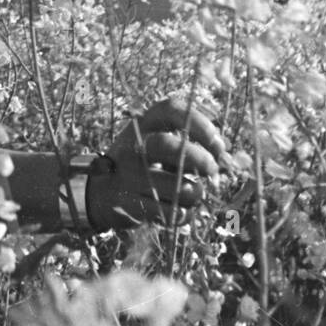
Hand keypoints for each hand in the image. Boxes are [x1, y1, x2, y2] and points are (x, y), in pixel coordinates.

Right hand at [84, 97, 225, 231]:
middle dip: (199, 159)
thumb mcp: (156, 144)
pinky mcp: (128, 204)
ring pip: (175, 187)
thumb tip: (226, 155)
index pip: (170, 110)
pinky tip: (180, 211)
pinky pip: (168, 213)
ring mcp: (128, 175)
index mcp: (142, 124)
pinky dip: (182, 215)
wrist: (99, 193)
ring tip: (193, 193)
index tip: (219, 143)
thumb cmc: (141, 164)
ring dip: (194, 193)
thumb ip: (188, 145)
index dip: (199, 123)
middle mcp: (132, 146)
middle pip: (168, 146)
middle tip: (213, 170)